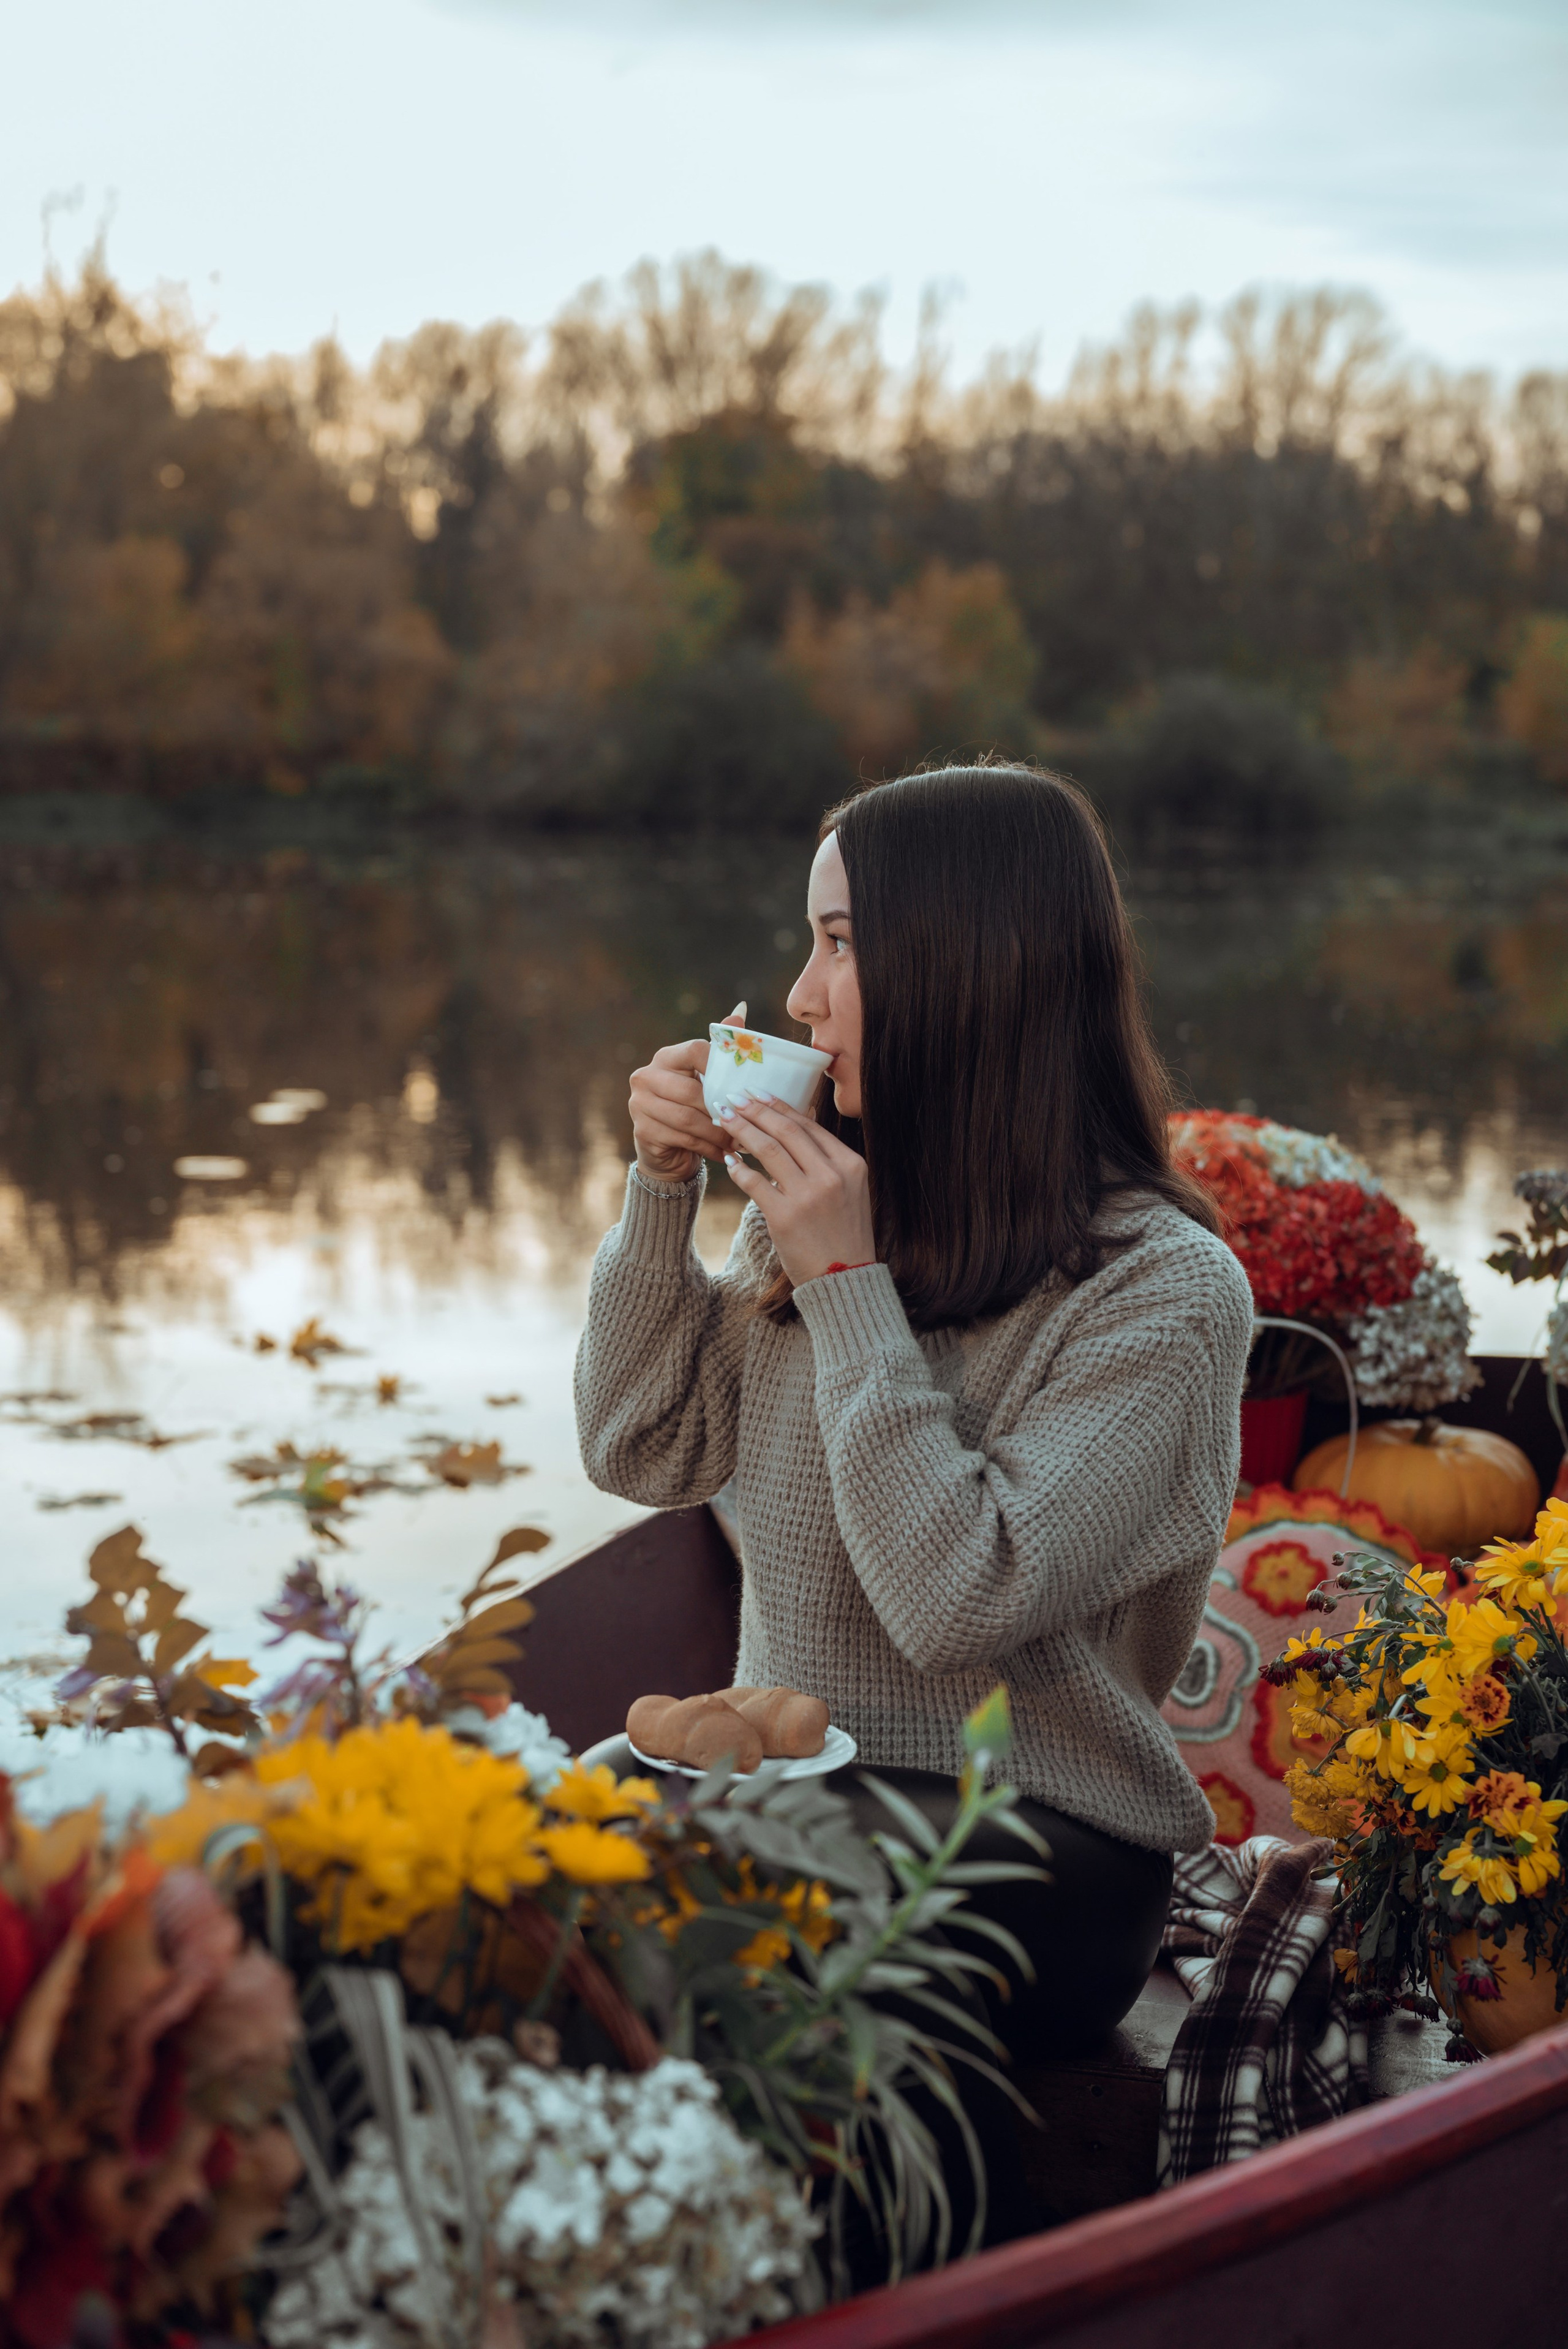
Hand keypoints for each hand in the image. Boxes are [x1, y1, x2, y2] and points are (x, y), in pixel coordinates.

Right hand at [629, 1001, 741, 1183]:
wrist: (667, 1149)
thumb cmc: (694, 1108)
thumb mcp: (707, 1078)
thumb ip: (721, 1047)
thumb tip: (741, 1009)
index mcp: (665, 1057)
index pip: (694, 1051)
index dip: (719, 1065)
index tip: (741, 1083)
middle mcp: (646, 1076)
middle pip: (692, 1091)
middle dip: (723, 1109)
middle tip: (748, 1122)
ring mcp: (639, 1105)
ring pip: (689, 1118)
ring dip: (719, 1133)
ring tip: (741, 1141)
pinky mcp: (642, 1131)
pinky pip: (683, 1139)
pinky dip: (709, 1148)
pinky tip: (725, 1154)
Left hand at [716, 1093, 875, 1286]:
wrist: (846, 1279)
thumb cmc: (845, 1233)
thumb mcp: (850, 1191)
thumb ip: (828, 1161)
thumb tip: (795, 1126)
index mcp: (850, 1164)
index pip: (809, 1126)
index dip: (780, 1106)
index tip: (758, 1094)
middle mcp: (831, 1175)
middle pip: (786, 1131)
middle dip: (755, 1110)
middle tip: (734, 1098)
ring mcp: (808, 1196)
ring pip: (768, 1150)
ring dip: (742, 1130)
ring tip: (724, 1118)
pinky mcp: (784, 1216)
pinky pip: (754, 1183)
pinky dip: (739, 1168)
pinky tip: (729, 1159)